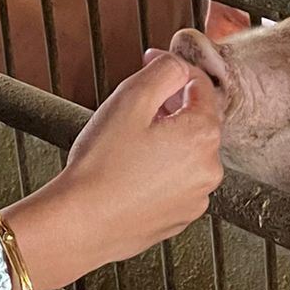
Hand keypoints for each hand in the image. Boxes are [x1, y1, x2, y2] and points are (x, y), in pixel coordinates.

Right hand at [4, 51, 222, 289]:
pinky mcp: (180, 218)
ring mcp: (196, 198)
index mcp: (203, 135)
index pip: (201, 87)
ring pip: (187, 153)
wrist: (80, 224)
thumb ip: (163, 71)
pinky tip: (131, 172)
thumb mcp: (130, 99)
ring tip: (129, 145)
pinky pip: (177, 182)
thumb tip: (177, 65)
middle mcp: (209, 169)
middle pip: (197, 121)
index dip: (174, 72)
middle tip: (134, 109)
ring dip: (167, 140)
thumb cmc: (101, 166)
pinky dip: (161, 172)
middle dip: (170, 108)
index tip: (151, 66)